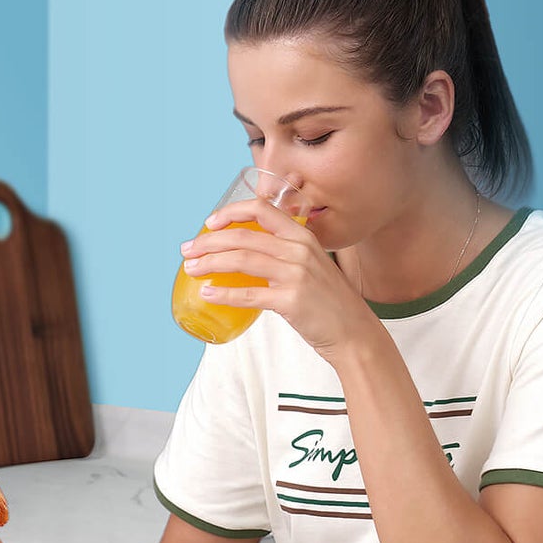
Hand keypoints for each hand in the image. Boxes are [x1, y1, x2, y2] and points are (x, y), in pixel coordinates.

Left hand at [179, 198, 378, 361]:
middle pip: (243, 237)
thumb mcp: (311, 265)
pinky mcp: (292, 300)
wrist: (355, 333)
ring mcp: (296, 274)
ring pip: (241, 260)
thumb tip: (243, 253)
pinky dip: (224, 293)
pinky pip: (249, 294)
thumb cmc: (328, 301)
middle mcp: (299, 250)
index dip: (231, 212)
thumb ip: (284, 254)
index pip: (262, 209)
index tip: (209, 223)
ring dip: (210, 263)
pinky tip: (208, 293)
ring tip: (191, 270)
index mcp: (302, 236)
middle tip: (188, 251)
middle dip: (208, 242)